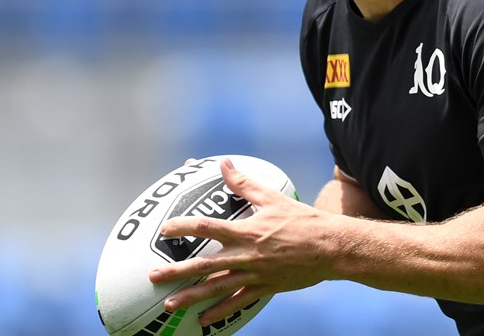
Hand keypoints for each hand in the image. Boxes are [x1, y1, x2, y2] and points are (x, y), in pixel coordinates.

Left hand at [149, 157, 335, 324]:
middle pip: (204, 266)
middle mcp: (246, 256)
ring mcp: (254, 275)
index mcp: (246, 231)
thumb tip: (224, 164)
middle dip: (176, 272)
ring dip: (191, 297)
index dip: (183, 227)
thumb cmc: (303, 220)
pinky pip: (237, 303)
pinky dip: (219, 312)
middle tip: (153, 277)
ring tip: (169, 304)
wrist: (330, 248)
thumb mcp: (273, 197)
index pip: (207, 227)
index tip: (164, 229)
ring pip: (216, 289)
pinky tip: (202, 320)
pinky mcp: (264, 288)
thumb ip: (244, 184)